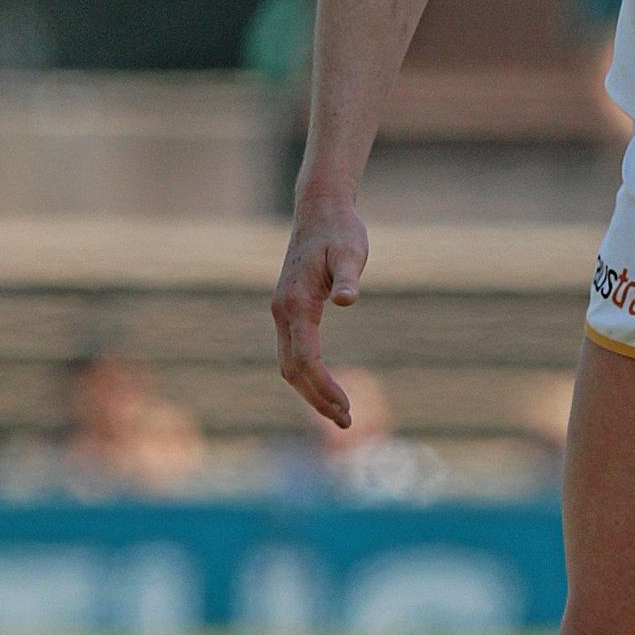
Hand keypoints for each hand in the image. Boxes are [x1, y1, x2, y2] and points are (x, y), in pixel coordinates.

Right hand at [271, 200, 369, 424]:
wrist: (320, 212)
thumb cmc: (340, 232)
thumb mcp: (351, 251)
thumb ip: (349, 276)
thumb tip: (348, 300)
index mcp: (296, 303)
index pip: (306, 358)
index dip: (324, 386)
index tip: (346, 407)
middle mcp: (282, 311)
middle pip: (293, 369)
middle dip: (317, 399)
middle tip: (347, 422)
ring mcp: (282, 312)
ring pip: (289, 364)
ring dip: (310, 392)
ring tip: (341, 414)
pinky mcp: (288, 311)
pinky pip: (292, 352)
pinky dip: (307, 375)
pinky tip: (325, 387)